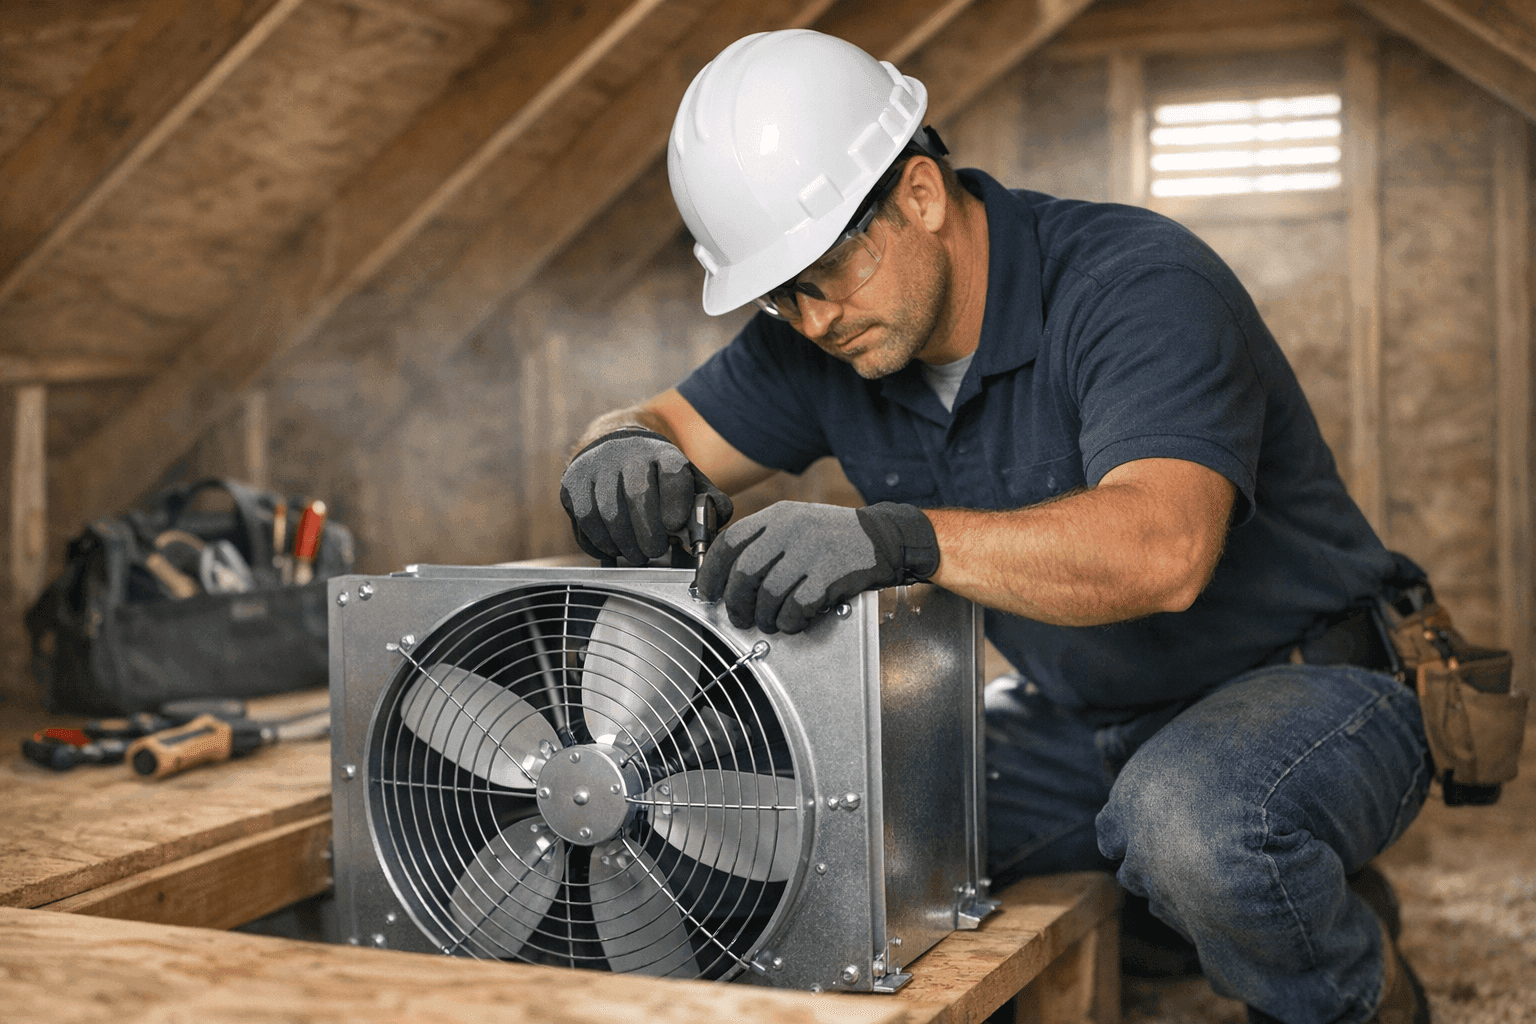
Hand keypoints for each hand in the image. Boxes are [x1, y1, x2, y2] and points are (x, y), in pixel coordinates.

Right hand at [560, 429, 732, 564]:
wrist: (616, 447)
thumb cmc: (658, 475)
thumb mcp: (688, 480)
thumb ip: (709, 503)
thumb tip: (715, 522)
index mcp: (662, 452)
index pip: (672, 474)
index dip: (675, 503)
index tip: (675, 526)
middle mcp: (627, 453)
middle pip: (637, 495)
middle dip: (648, 533)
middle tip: (655, 550)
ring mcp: (595, 467)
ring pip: (608, 513)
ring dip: (624, 543)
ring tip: (637, 554)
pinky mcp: (572, 483)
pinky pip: (585, 521)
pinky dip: (600, 543)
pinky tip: (614, 548)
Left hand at [696, 501, 938, 633]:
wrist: (885, 537)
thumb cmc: (835, 538)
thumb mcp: (796, 524)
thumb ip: (764, 542)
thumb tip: (725, 577)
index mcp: (778, 516)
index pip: (730, 541)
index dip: (712, 571)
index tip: (708, 592)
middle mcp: (791, 530)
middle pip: (745, 572)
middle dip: (736, 603)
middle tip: (739, 617)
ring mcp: (812, 551)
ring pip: (769, 594)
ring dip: (764, 617)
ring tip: (770, 622)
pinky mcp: (830, 575)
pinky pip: (797, 607)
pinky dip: (790, 621)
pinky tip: (794, 621)